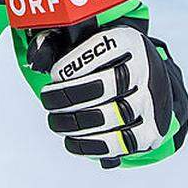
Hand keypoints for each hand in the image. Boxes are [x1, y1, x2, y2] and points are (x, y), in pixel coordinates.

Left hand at [30, 26, 174, 166]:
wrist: (145, 84)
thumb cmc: (105, 62)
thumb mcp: (86, 42)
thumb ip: (57, 42)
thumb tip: (36, 56)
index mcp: (128, 42)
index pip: (103, 49)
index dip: (74, 64)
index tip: (56, 74)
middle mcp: (145, 70)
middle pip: (105, 86)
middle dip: (69, 97)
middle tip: (49, 101)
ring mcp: (151, 103)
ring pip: (112, 118)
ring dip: (75, 124)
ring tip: (56, 121)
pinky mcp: (151, 132)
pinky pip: (121, 144)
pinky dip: (91, 146)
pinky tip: (73, 140)